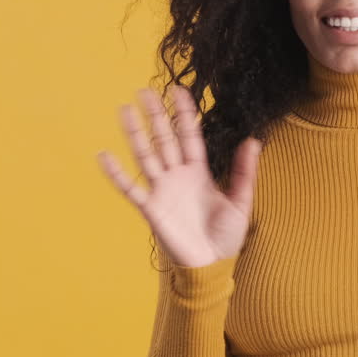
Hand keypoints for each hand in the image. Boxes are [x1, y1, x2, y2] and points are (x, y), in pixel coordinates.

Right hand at [97, 86, 261, 266]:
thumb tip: (253, 140)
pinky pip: (130, 188)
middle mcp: (177, 176)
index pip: (189, 135)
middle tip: (144, 90)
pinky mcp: (151, 208)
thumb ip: (244, 171)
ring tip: (123, 110)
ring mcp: (162, 190)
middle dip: (155, 115)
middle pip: (164, 139)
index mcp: (199, 172)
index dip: (184, 114)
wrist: (212, 266)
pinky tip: (104, 155)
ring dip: (135, 133)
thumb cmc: (226, 237)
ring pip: (146, 155)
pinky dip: (116, 173)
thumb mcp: (241, 201)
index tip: (178, 91)